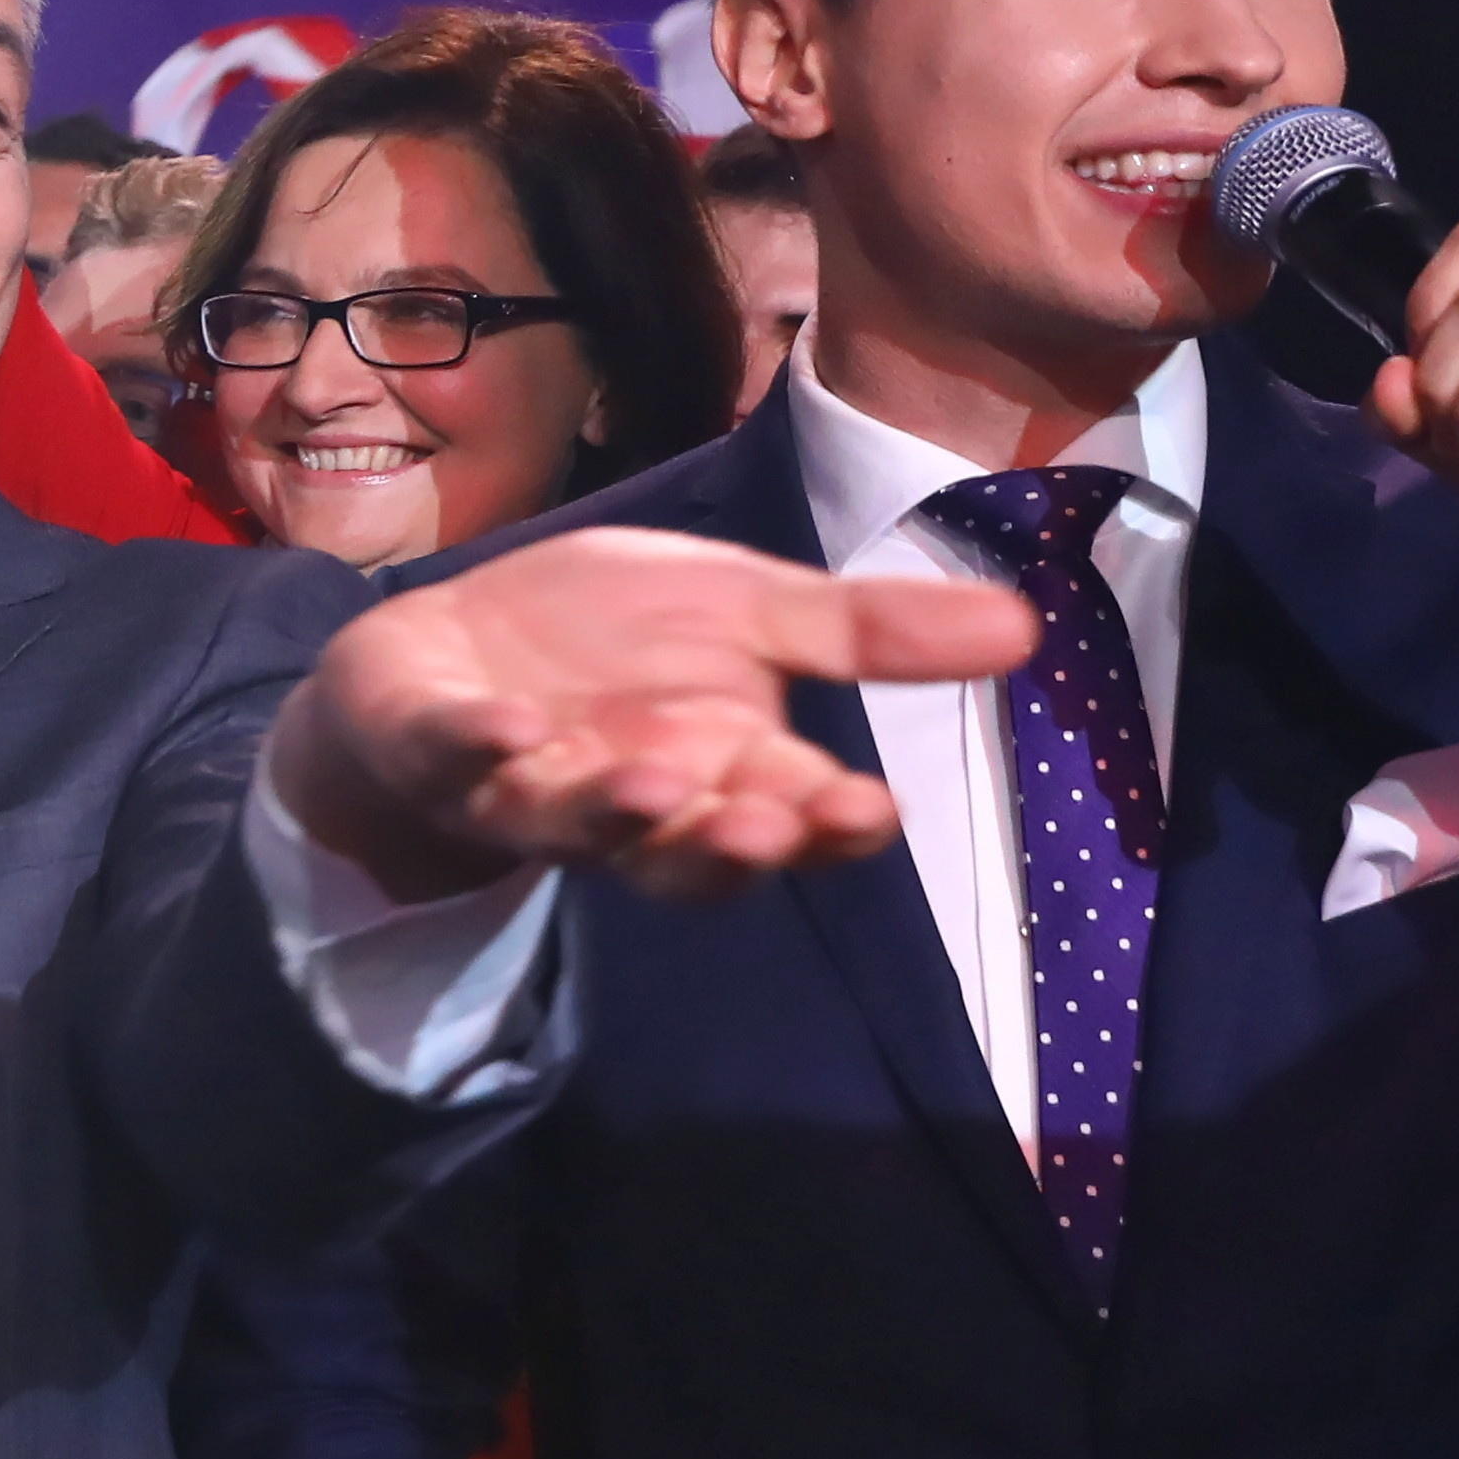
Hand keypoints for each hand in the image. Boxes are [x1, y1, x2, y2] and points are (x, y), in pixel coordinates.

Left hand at [265, 526, 1032, 903]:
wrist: (456, 641)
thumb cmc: (613, 639)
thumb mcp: (750, 608)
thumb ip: (864, 629)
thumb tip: (1024, 624)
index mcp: (723, 770)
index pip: (792, 817)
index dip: (825, 826)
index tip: (870, 810)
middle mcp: (634, 800)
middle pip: (690, 850)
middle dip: (731, 839)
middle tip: (772, 819)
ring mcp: (528, 786)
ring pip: (576, 826)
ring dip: (615, 811)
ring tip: (654, 781)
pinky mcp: (434, 749)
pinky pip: (452, 760)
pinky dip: (478, 745)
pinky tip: (504, 724)